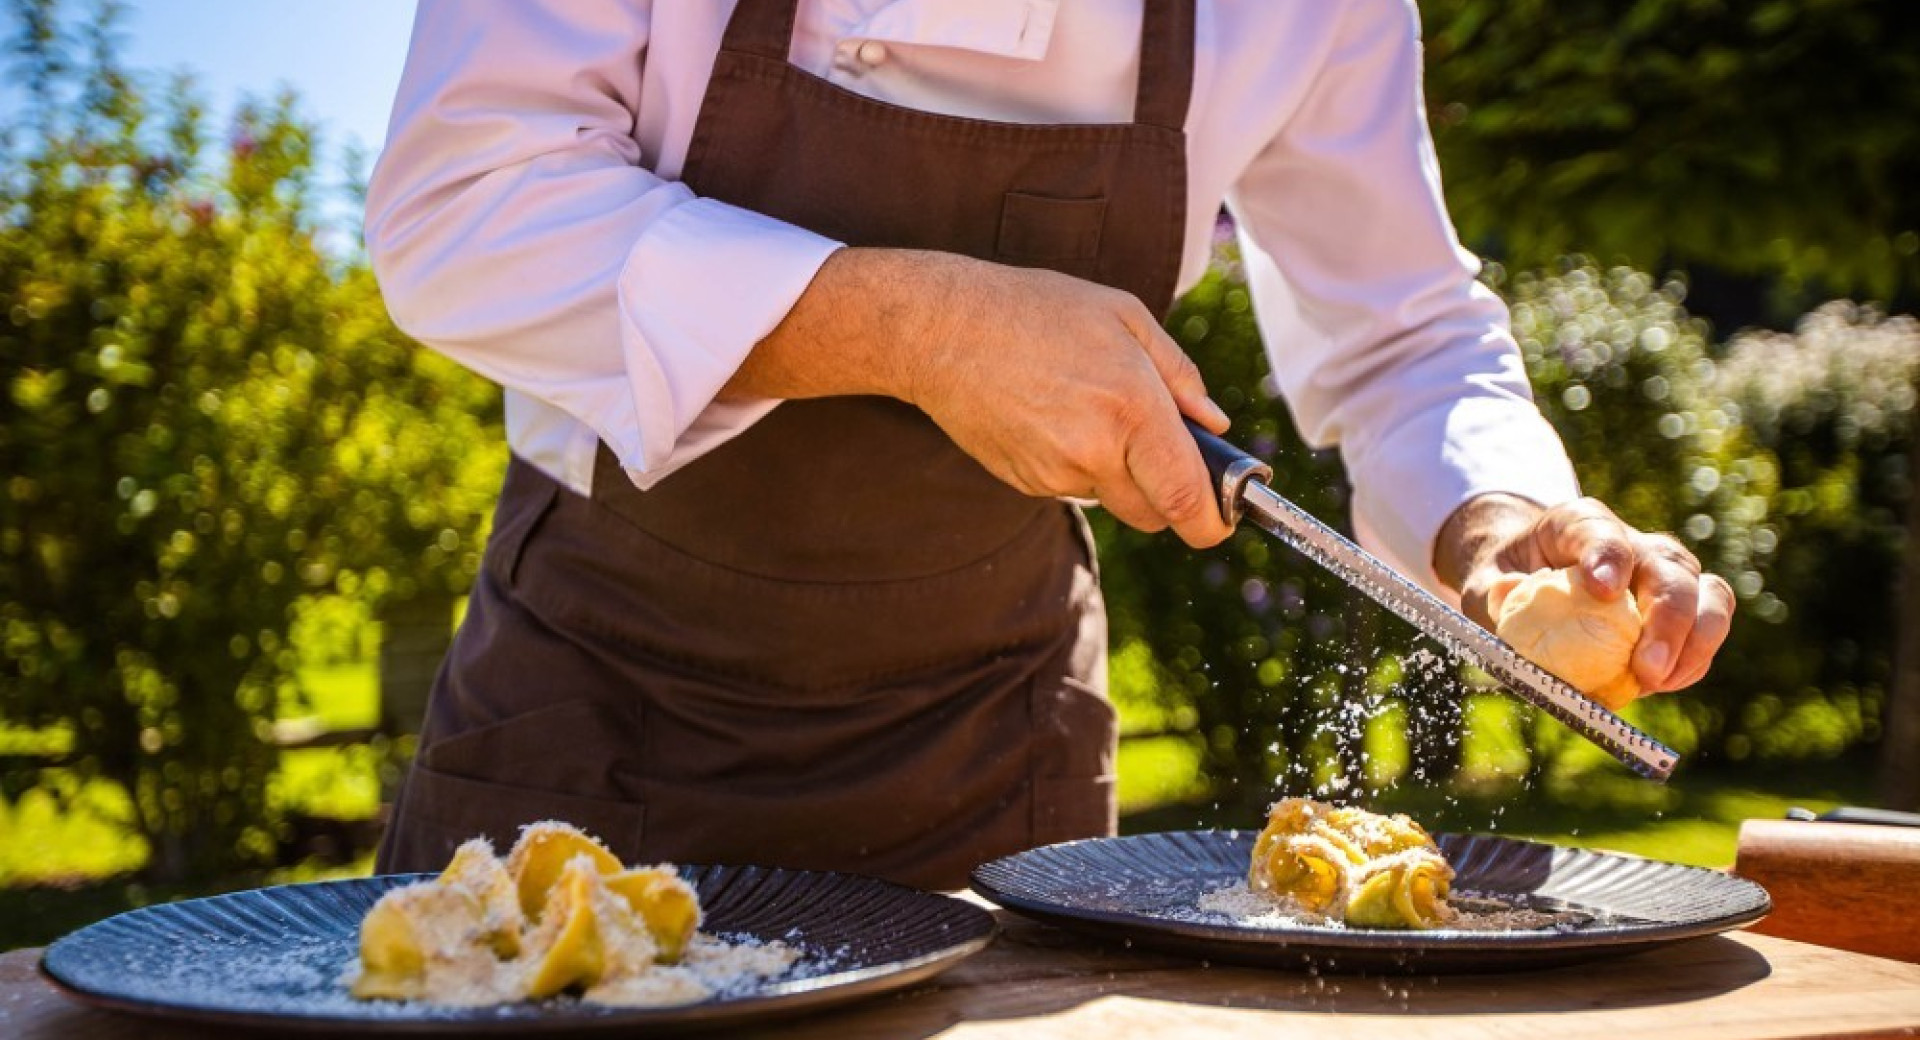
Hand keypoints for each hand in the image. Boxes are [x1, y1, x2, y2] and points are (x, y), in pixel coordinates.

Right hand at [731, 248, 1234, 547]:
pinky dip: (1079, 464)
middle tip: (1164, 451)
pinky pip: (1073, 488)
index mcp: (1132, 406)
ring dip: (1119, 472)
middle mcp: (1095, 451)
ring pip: (1112, 498)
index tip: (1221, 522)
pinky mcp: (1026, 483)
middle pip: (1154, 516)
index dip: (1212, 523)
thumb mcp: (1123, 316)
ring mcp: (1055, 474)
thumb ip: (1180, 374)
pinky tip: (1054, 415)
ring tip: (1087, 407)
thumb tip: (1215, 425)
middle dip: (1169, 497)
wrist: (942, 330)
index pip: (1185, 498)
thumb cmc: (1036, 310)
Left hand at [1436, 494, 1734, 693]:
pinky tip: (1665, 684)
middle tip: (1645, 668)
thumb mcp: (1485, 580)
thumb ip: (1491, 592)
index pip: (1602, 533)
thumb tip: (1506, 596)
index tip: (1604, 589)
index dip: (1609, 557)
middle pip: (1669, 568)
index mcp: (1579, 523)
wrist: (1534, 574)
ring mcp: (1666, 571)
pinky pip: (1707, 629)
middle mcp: (1635, 541)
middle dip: (1667, 619)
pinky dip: (1694, 659)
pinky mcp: (1685, 604)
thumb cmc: (1509, 578)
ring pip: (1709, 595)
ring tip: (1660, 682)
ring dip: (1695, 643)